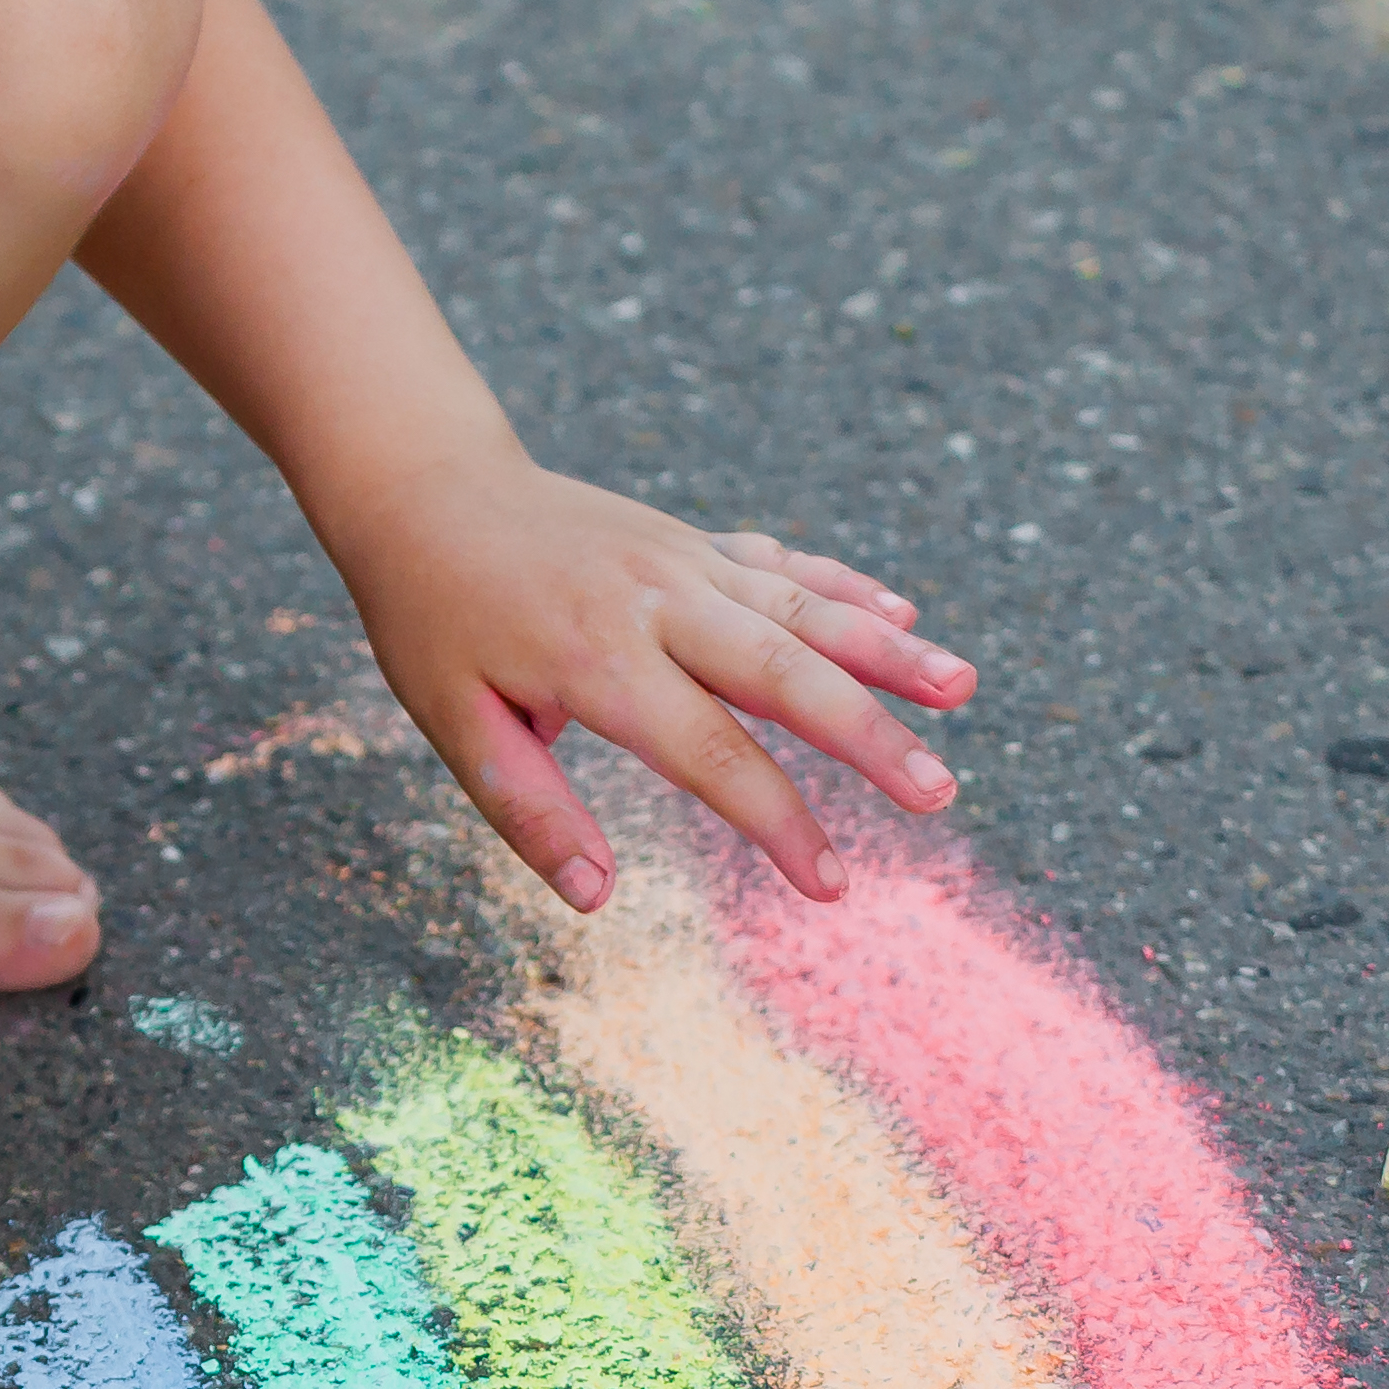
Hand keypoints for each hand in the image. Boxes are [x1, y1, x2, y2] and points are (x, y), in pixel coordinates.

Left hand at [313, 457, 974, 912]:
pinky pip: (782, 565)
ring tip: (962, 688)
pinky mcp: (692, 541)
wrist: (426, 490)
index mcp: (600, 662)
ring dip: (887, 652)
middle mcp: (659, 603)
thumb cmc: (433, 622)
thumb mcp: (454, 726)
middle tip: (940, 793)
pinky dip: (843, 588)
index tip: (830, 885)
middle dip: (870, 738)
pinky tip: (901, 618)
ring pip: (804, 609)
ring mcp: (684, 562)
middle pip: (785, 676)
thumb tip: (595, 898)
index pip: (712, 756)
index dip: (778, 824)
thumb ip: (529, 811)